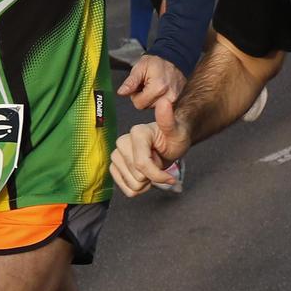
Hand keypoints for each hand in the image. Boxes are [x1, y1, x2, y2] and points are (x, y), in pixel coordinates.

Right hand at [109, 79, 191, 196]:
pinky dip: (138, 188)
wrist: (169, 144)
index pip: (142, 164)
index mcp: (137, 132)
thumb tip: (165, 101)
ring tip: (153, 169)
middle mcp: (122, 142)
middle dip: (153, 176)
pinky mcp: (114, 166)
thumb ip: (168, 120)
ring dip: (147, 183)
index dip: (158, 174)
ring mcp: (116, 154)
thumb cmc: (174, 137)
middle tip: (160, 163)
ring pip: (132, 185)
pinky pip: (125, 189)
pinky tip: (145, 177)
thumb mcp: (176, 131)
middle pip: (137, 176)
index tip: (171, 176)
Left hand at [119, 53, 187, 114]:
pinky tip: (160, 90)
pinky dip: (159, 100)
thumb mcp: (140, 67)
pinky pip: (162, 107)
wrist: (175, 58)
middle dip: (144, 98)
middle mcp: (168, 96)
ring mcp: (174, 100)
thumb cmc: (157, 61)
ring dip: (151, 99)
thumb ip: (130, 82)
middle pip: (147, 107)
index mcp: (158, 88)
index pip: (139, 104)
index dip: (136, 95)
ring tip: (154, 86)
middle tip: (147, 85)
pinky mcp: (177, 101)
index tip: (140, 85)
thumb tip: (121, 92)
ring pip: (154, 107)